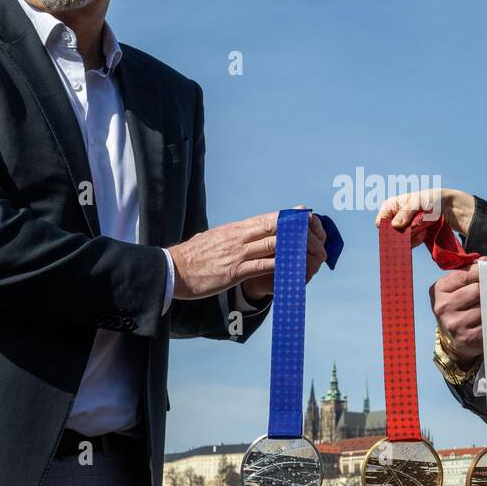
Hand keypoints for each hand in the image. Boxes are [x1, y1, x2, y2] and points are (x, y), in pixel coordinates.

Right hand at [166, 209, 326, 300]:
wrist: (171, 270)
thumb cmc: (190, 257)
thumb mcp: (212, 239)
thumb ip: (229, 237)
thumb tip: (238, 233)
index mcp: (234, 229)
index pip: (265, 219)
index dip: (286, 216)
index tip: (303, 213)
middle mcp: (238, 237)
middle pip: (273, 227)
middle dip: (295, 228)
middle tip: (315, 228)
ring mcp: (238, 254)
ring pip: (272, 245)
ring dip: (293, 246)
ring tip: (311, 248)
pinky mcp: (235, 271)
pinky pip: (263, 266)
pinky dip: (281, 266)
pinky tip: (293, 269)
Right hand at [374, 187, 475, 240]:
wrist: (445, 206)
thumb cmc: (430, 199)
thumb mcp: (418, 202)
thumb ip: (406, 212)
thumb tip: (394, 226)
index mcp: (390, 206)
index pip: (381, 221)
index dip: (387, 228)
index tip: (399, 230)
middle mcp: (393, 218)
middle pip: (390, 234)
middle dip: (402, 235)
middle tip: (415, 230)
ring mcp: (401, 228)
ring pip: (399, 240)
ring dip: (411, 238)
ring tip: (423, 229)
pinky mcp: (409, 235)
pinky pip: (408, 243)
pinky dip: (416, 240)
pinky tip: (424, 233)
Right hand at [429, 257, 486, 368]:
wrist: (452, 338)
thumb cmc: (457, 305)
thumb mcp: (456, 286)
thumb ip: (469, 271)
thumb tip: (486, 261)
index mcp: (438, 289)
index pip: (464, 275)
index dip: (481, 272)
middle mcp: (443, 306)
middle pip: (477, 290)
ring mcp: (454, 324)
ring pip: (484, 307)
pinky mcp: (467, 337)